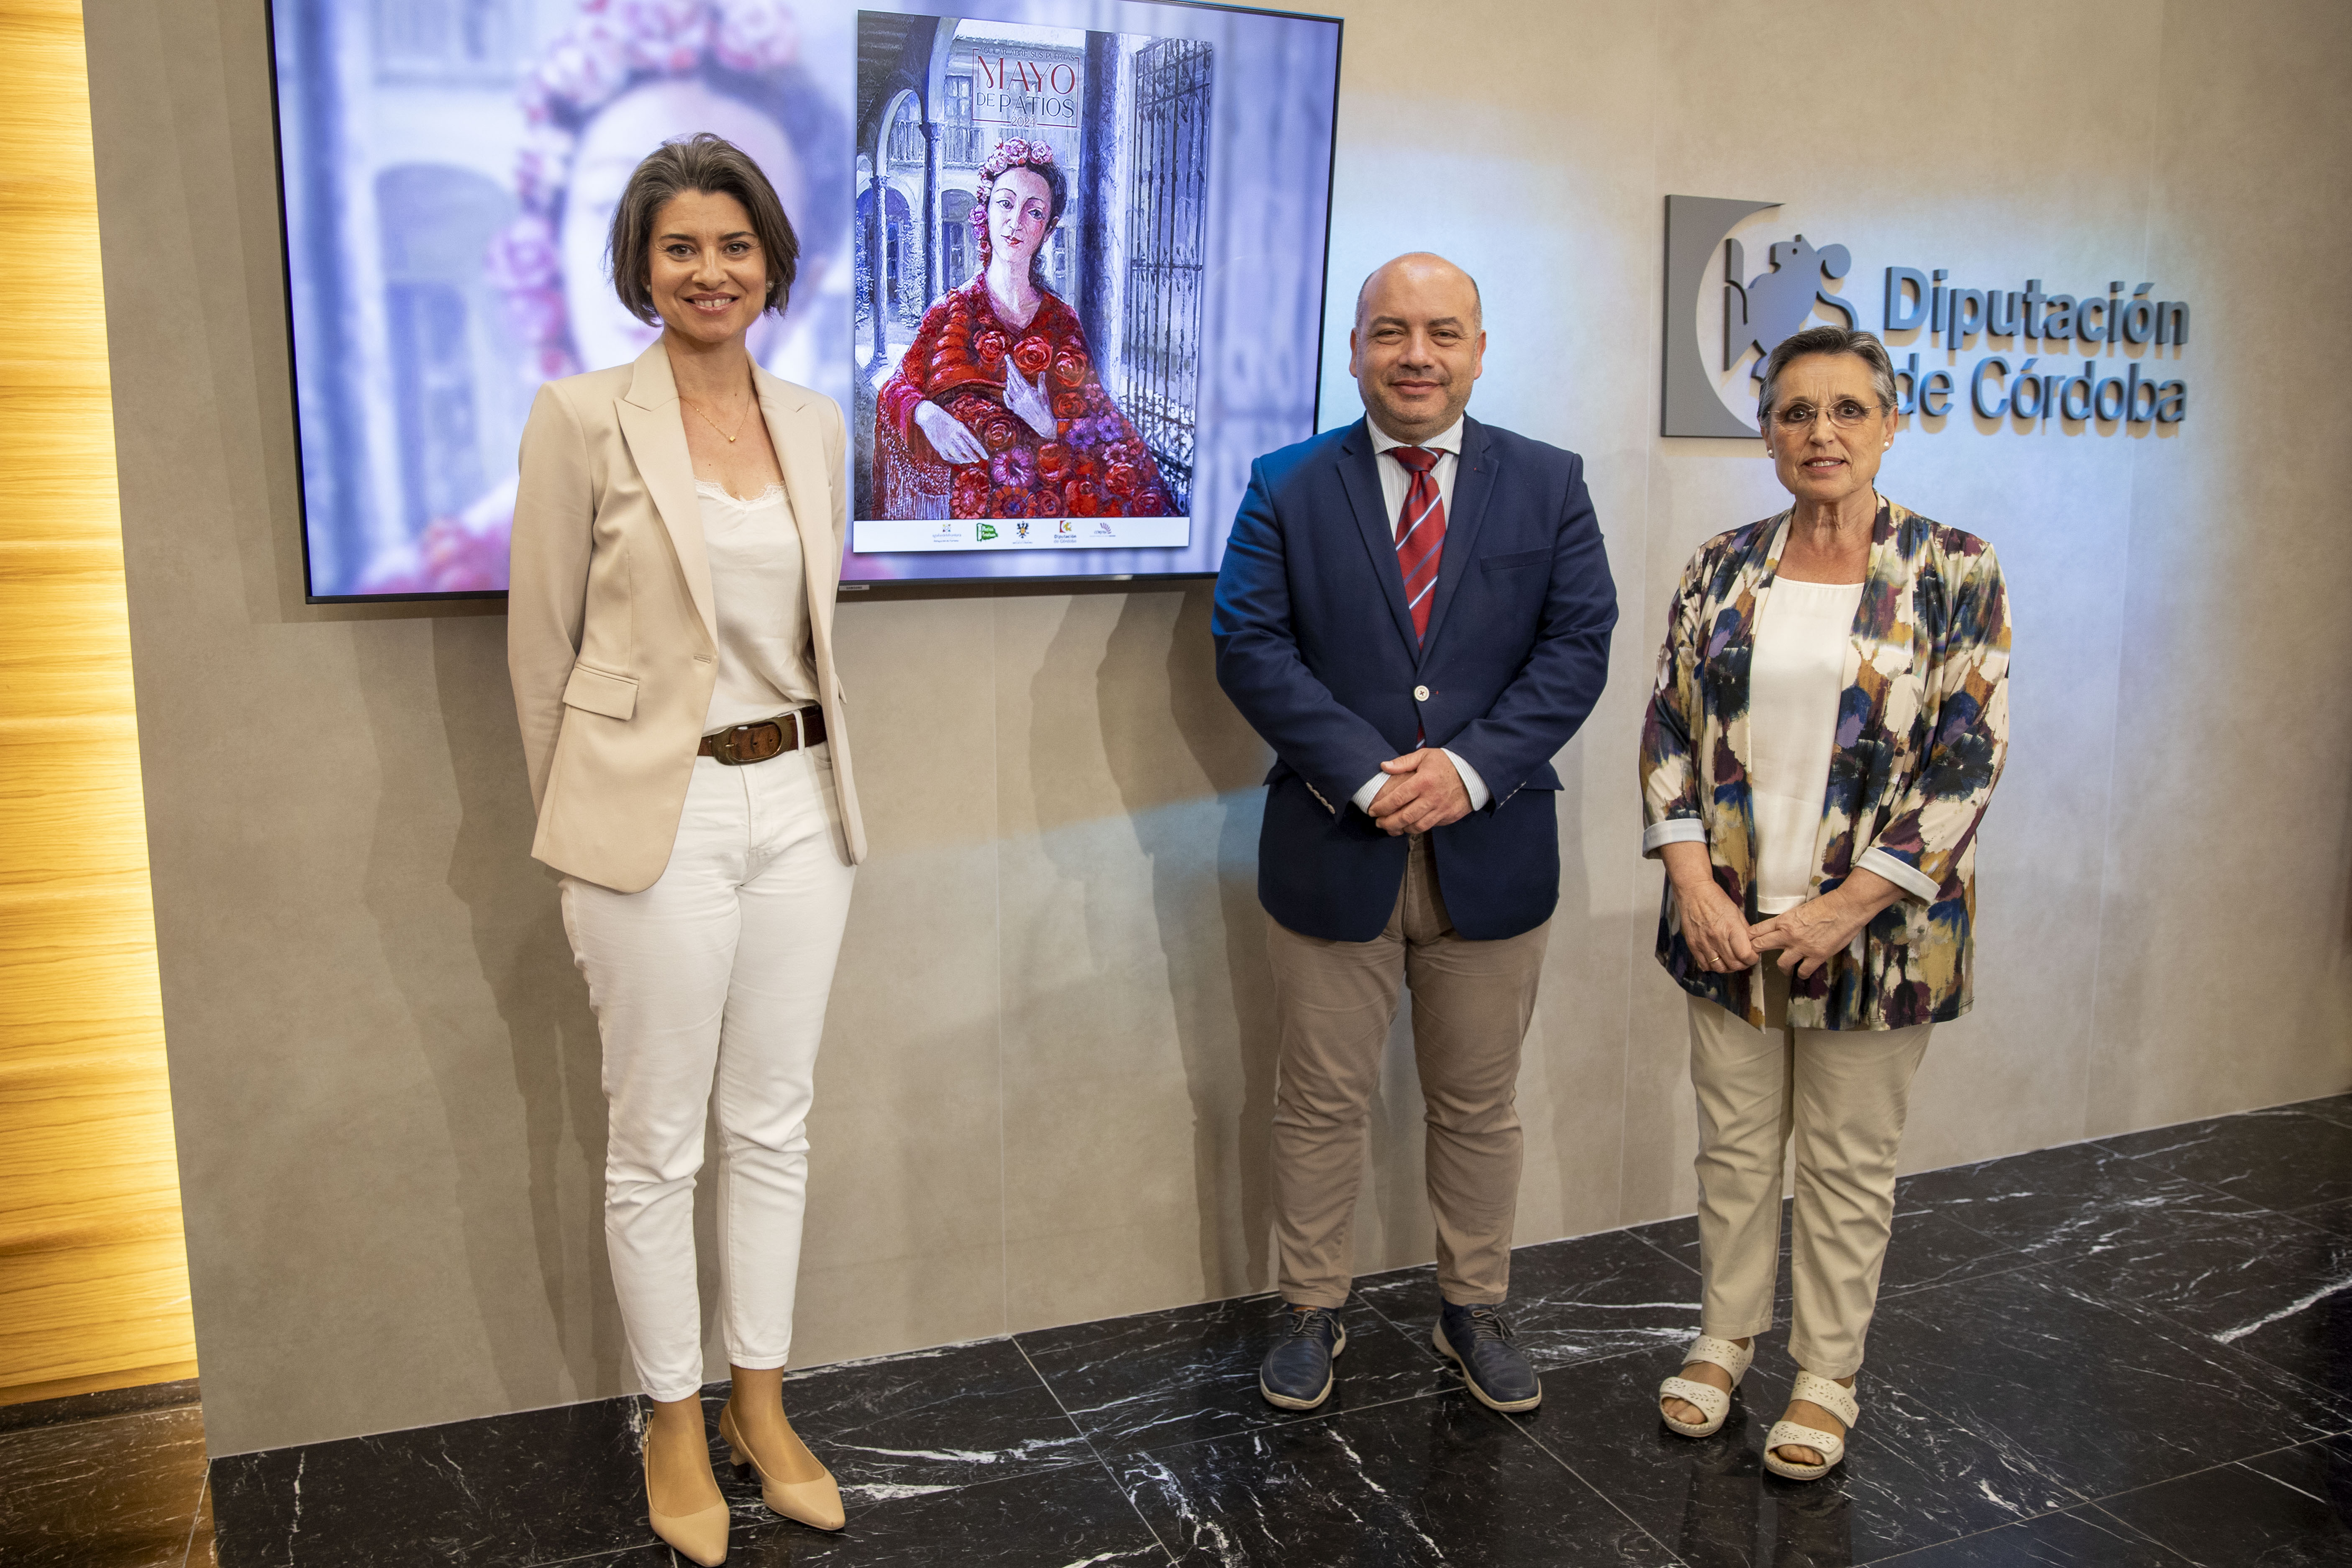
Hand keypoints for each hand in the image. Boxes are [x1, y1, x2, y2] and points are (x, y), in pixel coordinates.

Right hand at [913, 400, 987, 463]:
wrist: (928, 415)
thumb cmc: (944, 418)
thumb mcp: (956, 422)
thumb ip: (964, 433)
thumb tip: (972, 444)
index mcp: (959, 428)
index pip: (973, 442)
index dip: (980, 450)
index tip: (986, 456)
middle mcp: (953, 435)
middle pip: (966, 450)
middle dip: (973, 456)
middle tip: (977, 460)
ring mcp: (945, 441)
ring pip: (957, 455)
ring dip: (965, 459)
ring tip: (968, 460)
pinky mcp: (938, 446)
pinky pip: (948, 456)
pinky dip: (954, 459)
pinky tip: (958, 460)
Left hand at [1002, 368, 1056, 438]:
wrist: (1044, 424)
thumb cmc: (1046, 409)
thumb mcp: (1044, 394)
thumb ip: (1041, 383)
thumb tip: (1042, 372)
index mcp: (1028, 391)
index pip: (1018, 376)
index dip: (1012, 366)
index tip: (1008, 358)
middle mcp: (1021, 397)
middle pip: (1012, 380)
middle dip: (1009, 370)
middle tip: (1007, 361)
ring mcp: (1017, 404)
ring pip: (1009, 389)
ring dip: (1008, 380)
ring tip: (1009, 373)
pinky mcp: (1016, 410)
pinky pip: (1008, 402)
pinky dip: (1006, 396)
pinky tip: (1005, 391)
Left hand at [1367, 748, 1471, 835]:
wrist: (1474, 772)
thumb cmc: (1446, 763)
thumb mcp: (1425, 756)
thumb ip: (1403, 762)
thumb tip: (1383, 766)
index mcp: (1423, 782)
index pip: (1397, 799)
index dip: (1382, 807)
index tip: (1372, 811)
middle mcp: (1431, 798)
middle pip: (1404, 817)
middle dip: (1388, 823)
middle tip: (1378, 823)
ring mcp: (1441, 809)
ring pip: (1416, 826)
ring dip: (1401, 829)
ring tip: (1391, 827)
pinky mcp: (1448, 816)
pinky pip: (1429, 826)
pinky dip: (1416, 828)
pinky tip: (1408, 825)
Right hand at [1660, 841, 1756, 972]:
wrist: (1694, 892)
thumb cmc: (1716, 899)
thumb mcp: (1736, 912)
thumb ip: (1744, 930)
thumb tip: (1751, 945)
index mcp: (1731, 928)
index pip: (1745, 955)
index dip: (1752, 959)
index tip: (1752, 956)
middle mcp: (1717, 938)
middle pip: (1733, 965)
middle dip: (1742, 965)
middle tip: (1743, 960)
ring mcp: (1703, 943)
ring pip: (1719, 968)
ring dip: (1727, 967)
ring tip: (1730, 961)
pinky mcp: (1692, 945)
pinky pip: (1704, 965)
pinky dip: (1712, 966)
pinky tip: (1716, 959)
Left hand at [1746, 868, 1906, 978]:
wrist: (1847, 907)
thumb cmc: (1827, 904)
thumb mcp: (1801, 909)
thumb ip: (1789, 920)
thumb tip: (1781, 927)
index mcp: (1784, 920)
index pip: (1757, 930)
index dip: (1750, 938)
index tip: (1748, 942)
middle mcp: (1788, 934)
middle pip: (1760, 946)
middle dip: (1756, 952)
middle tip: (1756, 957)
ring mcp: (1802, 947)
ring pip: (1781, 964)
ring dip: (1783, 967)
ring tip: (1785, 968)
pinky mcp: (1817, 956)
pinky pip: (1803, 971)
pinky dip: (1802, 973)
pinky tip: (1803, 972)